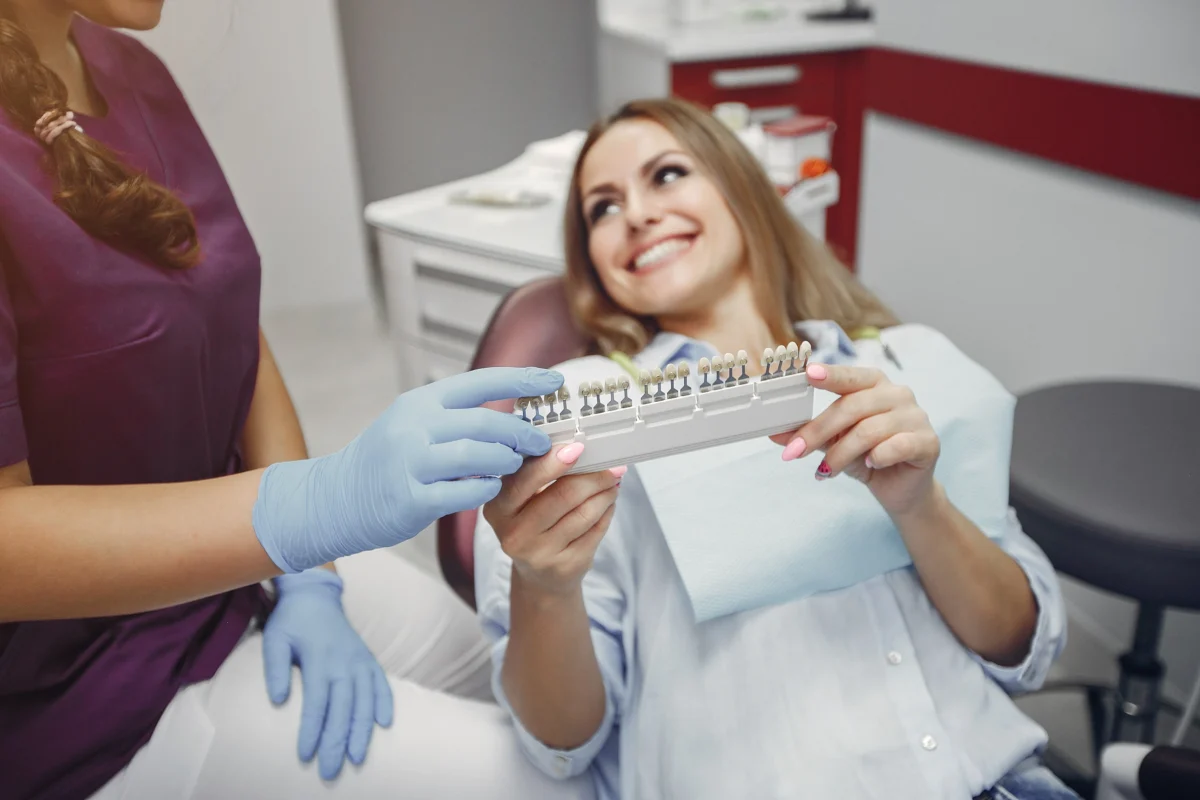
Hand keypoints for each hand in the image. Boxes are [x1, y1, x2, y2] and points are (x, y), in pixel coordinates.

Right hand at [252, 367, 563, 572]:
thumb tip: (514, 413)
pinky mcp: (412, 499)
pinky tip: (490, 489)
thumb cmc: (387, 460)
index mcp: (421, 403)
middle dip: (522, 433)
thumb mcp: (414, 423)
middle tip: (542, 442)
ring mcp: (411, 463)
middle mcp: (415, 427)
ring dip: (506, 462)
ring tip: (515, 466)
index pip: (480, 382)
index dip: (521, 380)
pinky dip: (486, 490)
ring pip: (478, 456)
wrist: (337, 498)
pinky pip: (465, 492)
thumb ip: (455, 416)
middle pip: (485, 422)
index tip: (554, 381)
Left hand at [263, 569, 391, 781]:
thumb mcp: (274, 640)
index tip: (305, 755)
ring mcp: (360, 661)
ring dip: (363, 731)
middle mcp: (344, 663)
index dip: (312, 730)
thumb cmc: (291, 622)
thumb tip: (278, 701)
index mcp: (320, 659)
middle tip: (331, 770)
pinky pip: (382, 684)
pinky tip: (385, 724)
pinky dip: (385, 704)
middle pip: (344, 709)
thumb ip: (275, 669)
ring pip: (366, 701)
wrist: (315, 595)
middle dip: (338, 742)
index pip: (317, 703)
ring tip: (357, 758)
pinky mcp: (369, 660)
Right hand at [483, 442, 624, 595]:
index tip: (578, 447)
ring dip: (605, 492)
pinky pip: (595, 530)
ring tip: (612, 481)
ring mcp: (540, 553)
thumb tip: (575, 447)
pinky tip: (608, 502)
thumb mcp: (519, 502)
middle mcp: (515, 533)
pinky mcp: (566, 566)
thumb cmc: (531, 526)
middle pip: (563, 495)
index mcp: (498, 508)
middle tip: (611, 465)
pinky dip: (607, 511)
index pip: (525, 479)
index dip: (553, 461)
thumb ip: (536, 474)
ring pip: (584, 512)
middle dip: (593, 476)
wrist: (539, 576)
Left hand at [772, 363, 940, 516]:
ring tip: (826, 471)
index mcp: (874, 384)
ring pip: (869, 430)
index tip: (807, 374)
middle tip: (794, 451)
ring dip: (840, 453)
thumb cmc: (868, 457)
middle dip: (818, 430)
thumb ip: (809, 434)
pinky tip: (871, 464)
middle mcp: (898, 394)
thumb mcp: (833, 444)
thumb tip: (775, 435)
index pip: (850, 376)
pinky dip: (878, 456)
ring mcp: (916, 416)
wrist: (901, 490)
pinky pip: (897, 445)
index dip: (829, 374)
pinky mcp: (928, 441)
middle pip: (852, 407)